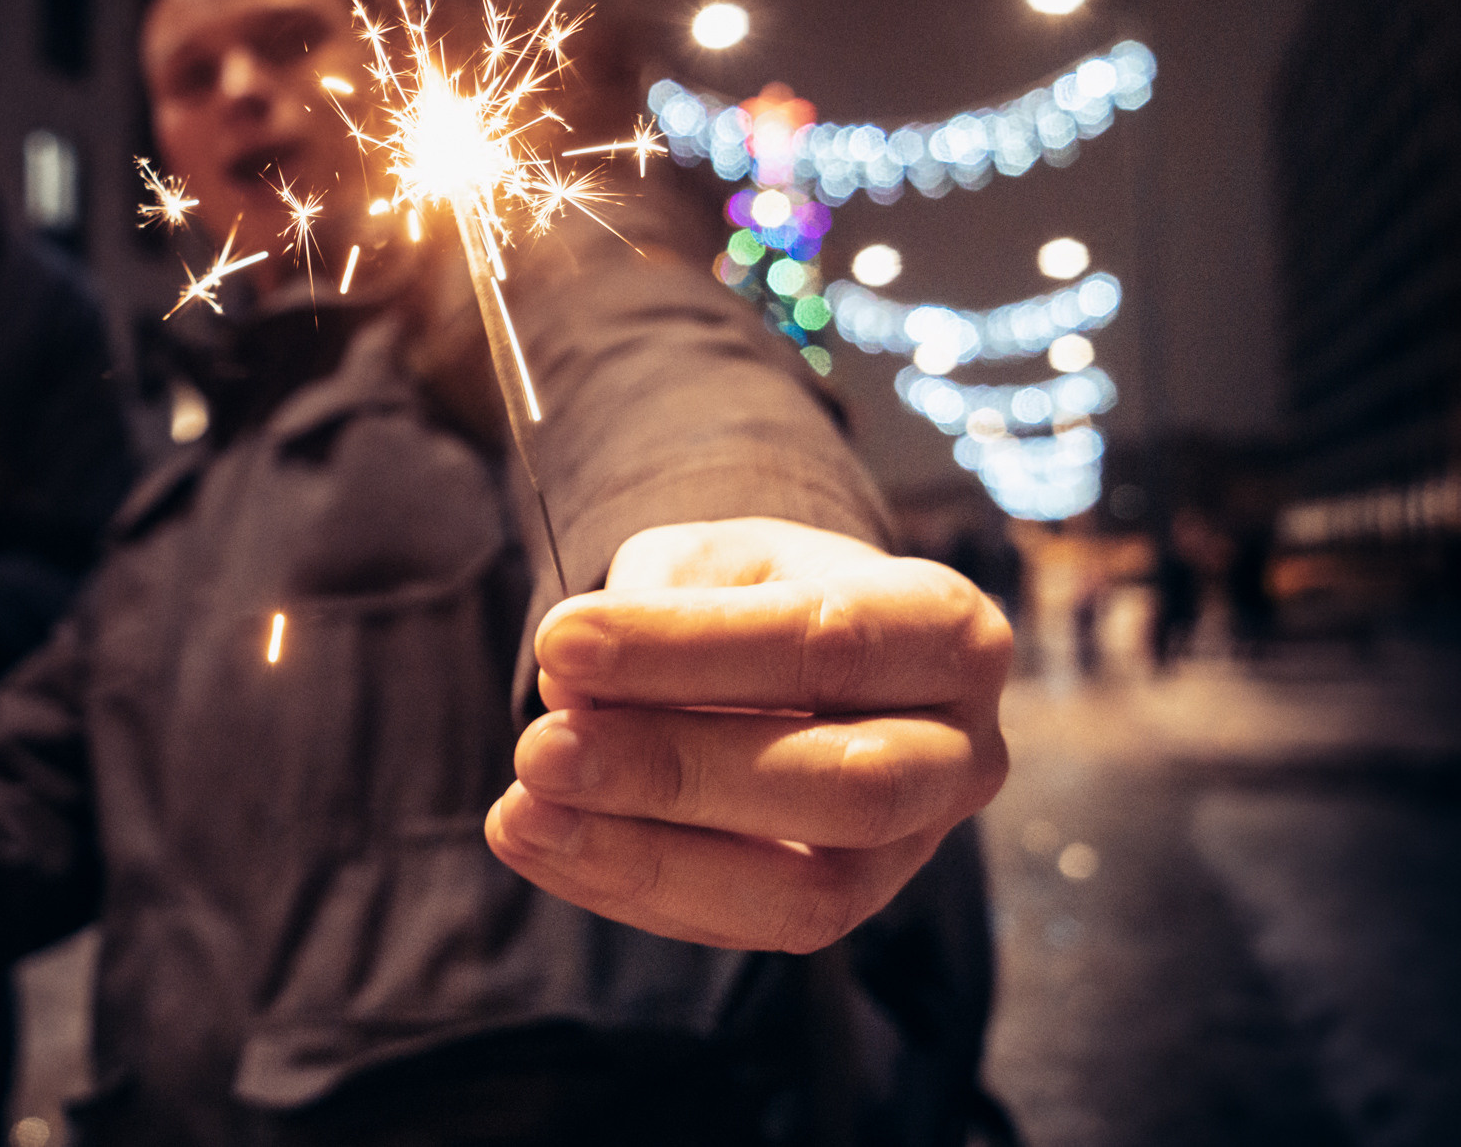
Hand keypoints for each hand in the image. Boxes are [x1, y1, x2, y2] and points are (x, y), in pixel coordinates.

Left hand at [485, 518, 1010, 953]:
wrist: (800, 651)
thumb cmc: (756, 591)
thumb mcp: (713, 557)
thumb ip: (659, 609)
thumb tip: (576, 693)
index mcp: (947, 632)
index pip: (830, 644)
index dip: (687, 650)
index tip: (558, 640)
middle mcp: (962, 753)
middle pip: (845, 786)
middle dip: (676, 772)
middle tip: (540, 747)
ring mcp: (915, 851)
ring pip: (805, 893)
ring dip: (645, 858)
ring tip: (522, 814)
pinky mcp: (847, 911)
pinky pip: (743, 927)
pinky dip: (625, 886)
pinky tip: (539, 841)